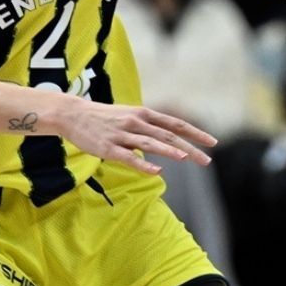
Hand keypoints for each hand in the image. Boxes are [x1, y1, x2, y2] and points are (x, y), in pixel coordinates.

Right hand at [53, 98, 216, 174]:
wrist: (73, 115)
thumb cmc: (103, 118)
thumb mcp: (129, 116)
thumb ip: (147, 126)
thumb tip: (166, 138)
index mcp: (143, 114)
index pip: (175, 124)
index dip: (195, 133)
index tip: (212, 143)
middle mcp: (136, 122)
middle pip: (168, 135)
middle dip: (190, 148)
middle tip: (207, 161)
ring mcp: (122, 135)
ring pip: (150, 143)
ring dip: (170, 151)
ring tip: (186, 158)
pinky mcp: (109, 148)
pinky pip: (129, 157)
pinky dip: (143, 164)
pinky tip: (157, 170)